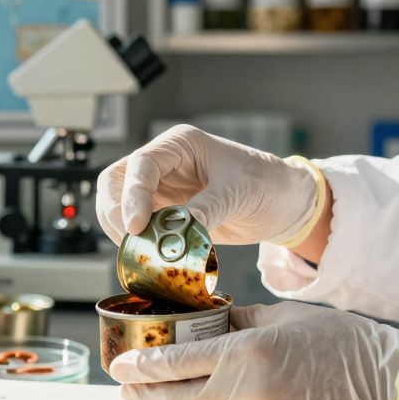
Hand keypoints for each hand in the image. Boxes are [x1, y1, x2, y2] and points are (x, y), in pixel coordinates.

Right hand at [96, 125, 317, 244]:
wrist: (282, 204)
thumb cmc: (266, 184)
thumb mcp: (240, 192)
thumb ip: (208, 209)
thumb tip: (177, 231)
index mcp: (181, 145)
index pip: (142, 164)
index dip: (133, 194)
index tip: (137, 225)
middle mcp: (165, 163)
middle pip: (116, 181)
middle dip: (115, 210)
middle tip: (129, 240)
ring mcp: (162, 188)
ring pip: (119, 204)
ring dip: (120, 228)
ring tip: (139, 250)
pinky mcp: (165, 213)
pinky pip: (137, 226)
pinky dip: (136, 241)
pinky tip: (147, 254)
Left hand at [107, 301, 398, 399]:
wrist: (382, 382)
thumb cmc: (336, 340)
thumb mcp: (279, 317)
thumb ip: (234, 322)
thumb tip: (200, 324)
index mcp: (245, 354)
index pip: (174, 363)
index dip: (139, 365)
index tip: (117, 365)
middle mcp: (244, 393)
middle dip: (143, 394)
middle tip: (126, 387)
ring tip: (160, 395)